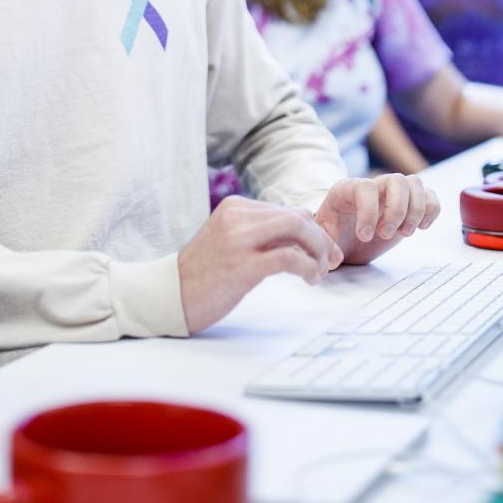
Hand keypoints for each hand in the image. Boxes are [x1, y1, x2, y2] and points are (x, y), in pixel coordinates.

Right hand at [177, 195, 342, 332]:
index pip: (287, 210)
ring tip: (320, 272)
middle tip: (333, 262)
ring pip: (297, 230)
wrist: (169, 295)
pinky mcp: (242, 265)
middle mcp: (236, 216)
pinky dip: (308, 267)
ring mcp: (238, 239)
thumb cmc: (203, 274)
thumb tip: (303, 229)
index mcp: (234, 207)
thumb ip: (260, 233)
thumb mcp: (230, 242)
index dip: (314, 230)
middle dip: (322, 239)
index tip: (325, 252)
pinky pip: (289, 258)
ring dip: (318, 251)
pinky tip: (310, 279)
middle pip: (296, 217)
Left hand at [314, 174, 439, 265]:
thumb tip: (332, 259)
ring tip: (404, 234)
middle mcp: (375, 185)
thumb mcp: (323, 236)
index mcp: (349, 188)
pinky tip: (421, 228)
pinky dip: (431, 210)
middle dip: (397, 210)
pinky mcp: (411, 204)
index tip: (364, 236)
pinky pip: (430, 196)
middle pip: (397, 180)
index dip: (368, 211)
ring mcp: (394, 192)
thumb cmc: (335, 234)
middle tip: (386, 235)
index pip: (366, 187)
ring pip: (416, 184)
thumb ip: (324, 242)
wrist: (346, 238)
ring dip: (416, 211)